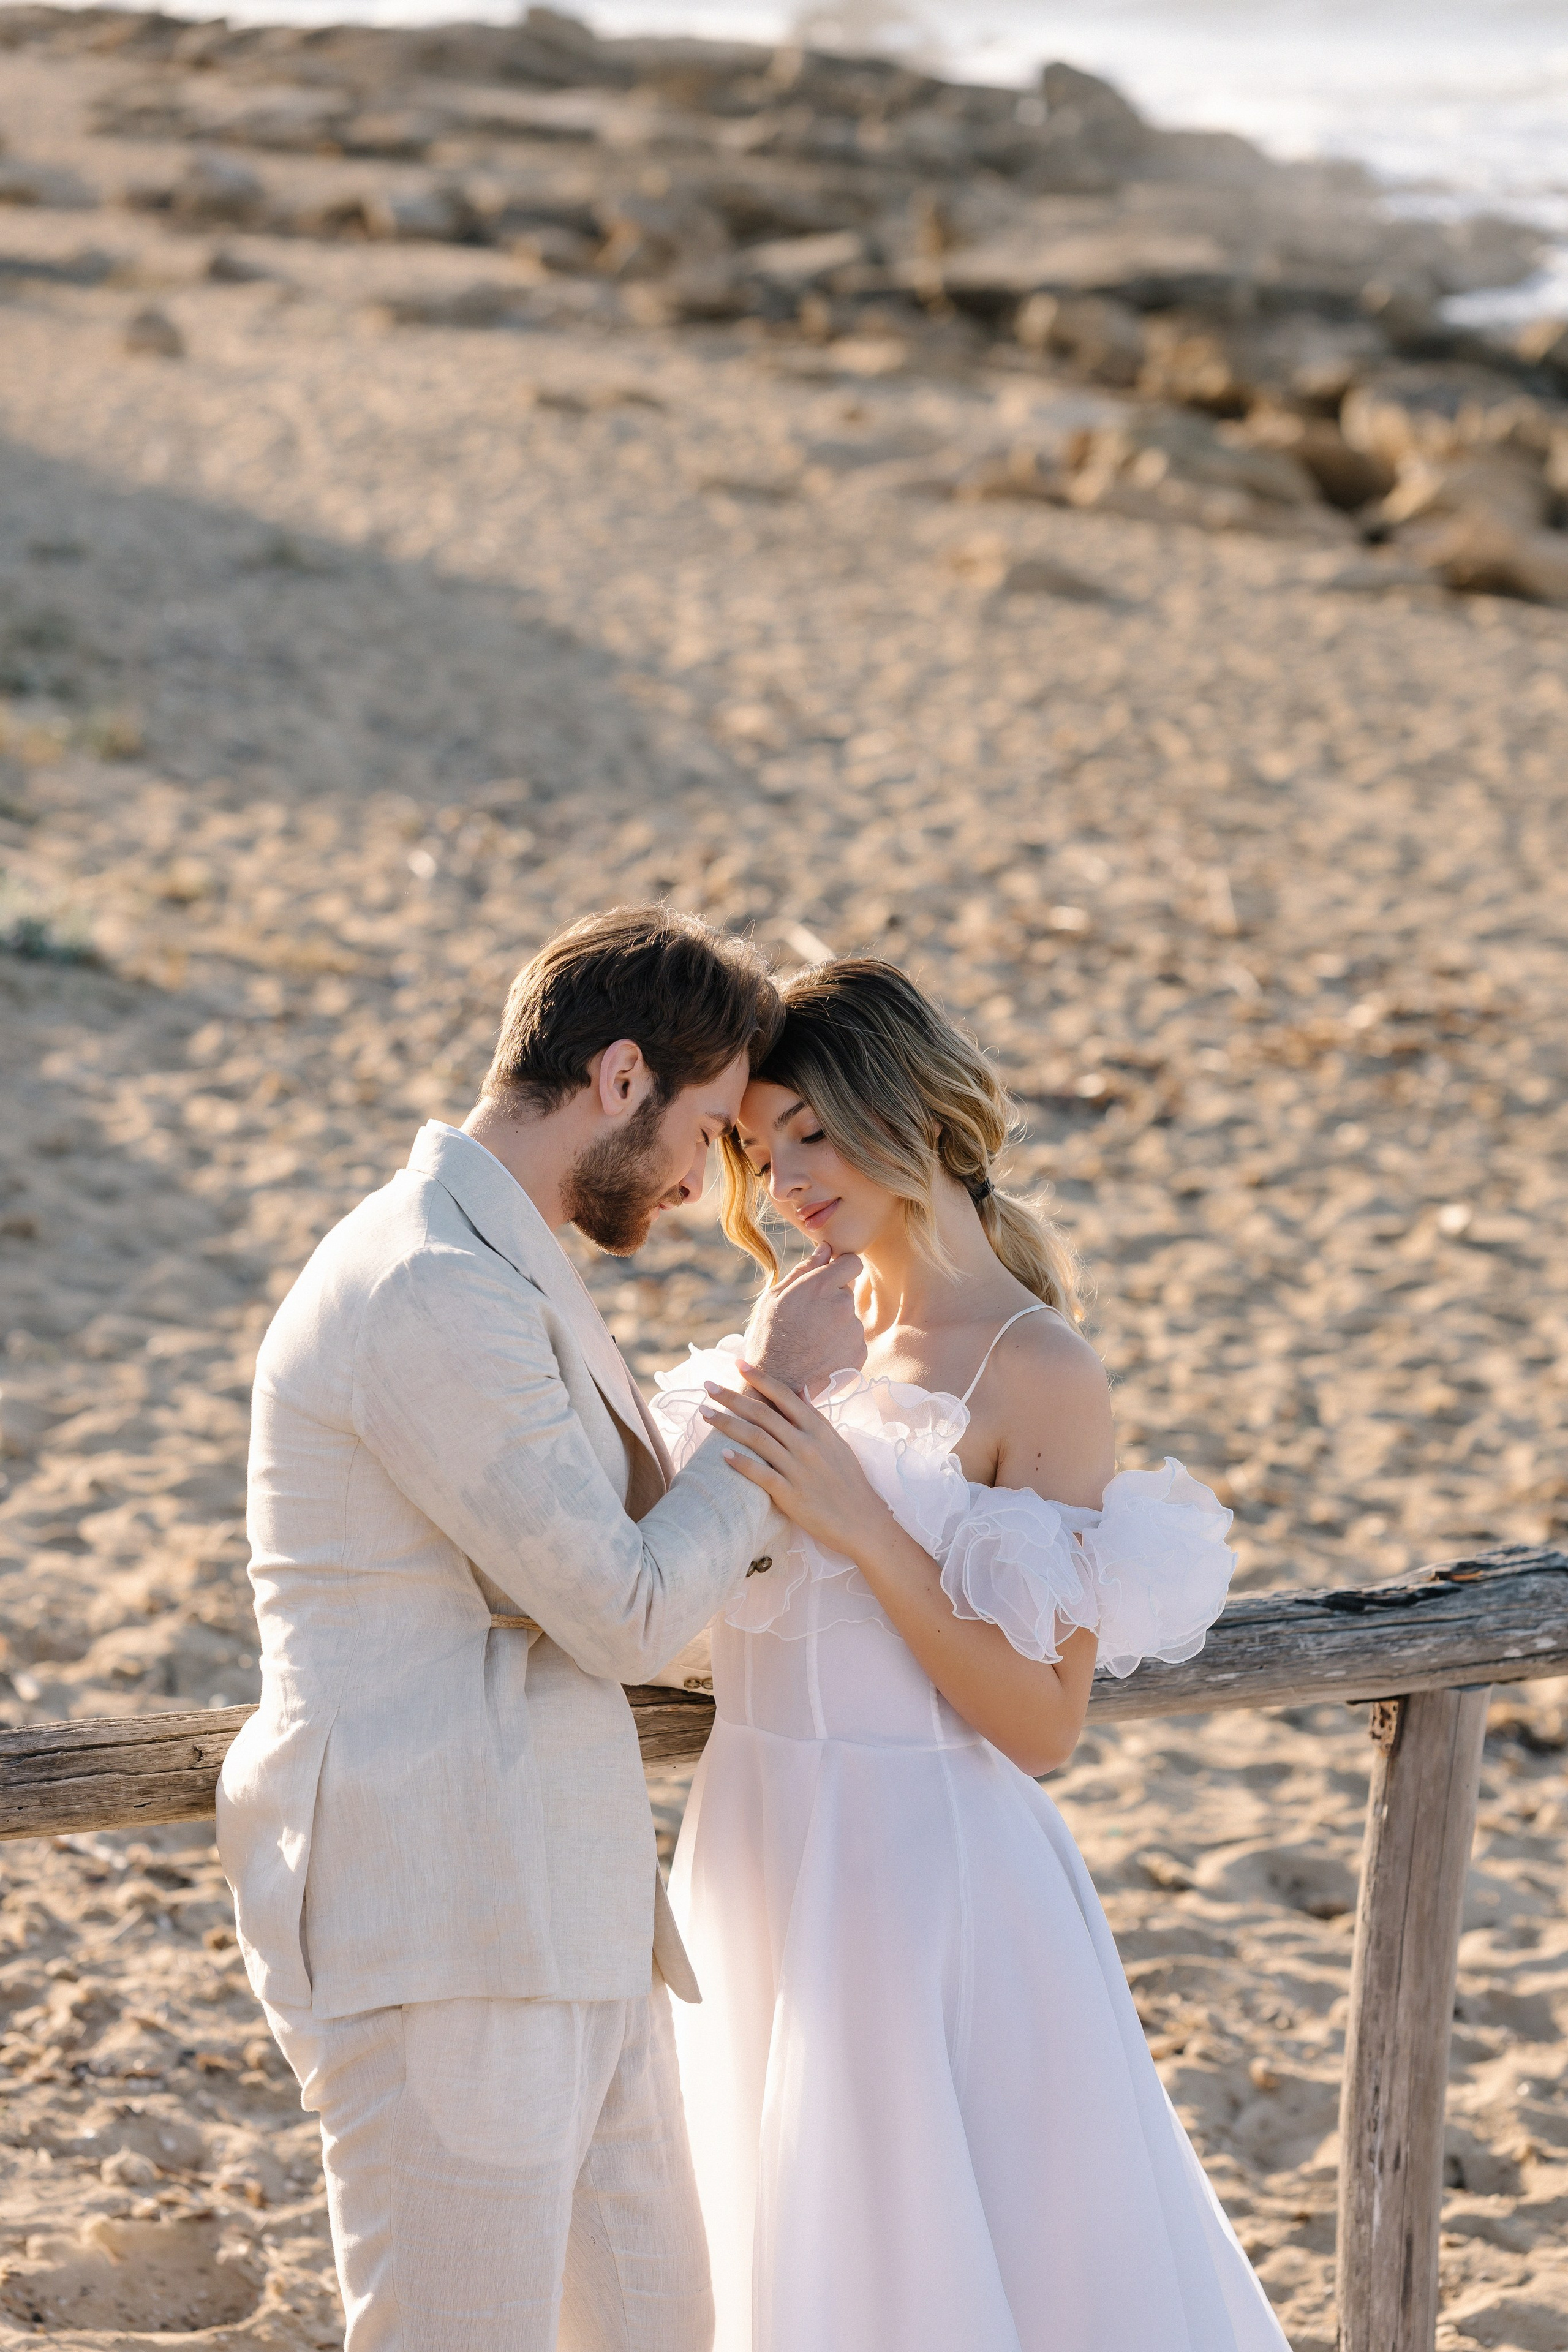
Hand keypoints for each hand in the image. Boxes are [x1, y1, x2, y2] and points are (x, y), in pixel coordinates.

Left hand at [700, 1362, 889, 1559]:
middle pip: (762, 1414)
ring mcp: (798, 1468)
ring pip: (756, 1439)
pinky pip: (761, 1474)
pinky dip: (741, 1462)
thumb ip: (814, 1417)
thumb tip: (800, 1390)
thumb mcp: (836, 1442)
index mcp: (818, 1428)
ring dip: (726, 1424)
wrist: (862, 1520)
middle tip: (707, 1386)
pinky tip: (722, 1454)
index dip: (759, 1378)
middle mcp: (806, 1444)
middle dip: (732, 1398)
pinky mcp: (790, 1494)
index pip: (784, 1395)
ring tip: (704, 1414)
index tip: (738, 1363)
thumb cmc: (848, 1480)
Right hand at [742, 1243, 865, 1394]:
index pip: (852, 1262)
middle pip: (847, 1292)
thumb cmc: (769, 1337)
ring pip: (849, 1318)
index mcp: (821, 1285)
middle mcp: (843, 1304)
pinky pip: (853, 1341)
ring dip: (835, 1325)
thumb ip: (804, 1269)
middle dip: (832, 1300)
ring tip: (811, 1342)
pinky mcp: (860, 1353)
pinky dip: (840, 1346)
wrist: (777, 1384)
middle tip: (808, 1320)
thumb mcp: (774, 1297)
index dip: (842, 1269)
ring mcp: (854, 1330)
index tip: (830, 1279)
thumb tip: (825, 1249)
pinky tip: (820, 1355)